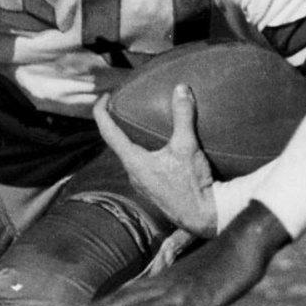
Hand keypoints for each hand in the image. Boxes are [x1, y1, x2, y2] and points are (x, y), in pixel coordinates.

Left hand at [70, 201, 290, 305]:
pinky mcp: (197, 302)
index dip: (101, 304)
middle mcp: (165, 285)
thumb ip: (176, 285)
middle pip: (126, 302)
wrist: (243, 244)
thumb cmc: (220, 261)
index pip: (126, 293)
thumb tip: (164, 294)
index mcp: (163, 280)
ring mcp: (180, 294)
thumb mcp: (192, 275)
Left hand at [94, 84, 217, 236]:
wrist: (204, 216)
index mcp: (133, 162)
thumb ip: (183, 116)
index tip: (104, 96)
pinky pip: (141, 164)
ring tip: (140, 122)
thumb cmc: (192, 184)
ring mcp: (142, 183)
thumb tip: (181, 88)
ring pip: (129, 155)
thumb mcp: (187, 146)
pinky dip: (143, 149)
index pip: (108, 132)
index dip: (101, 112)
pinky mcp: (154, 188)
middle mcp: (133, 173)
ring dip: (131, 138)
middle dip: (117, 123)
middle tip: (123, 105)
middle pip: (116, 144)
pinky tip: (158, 146)